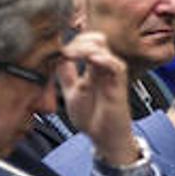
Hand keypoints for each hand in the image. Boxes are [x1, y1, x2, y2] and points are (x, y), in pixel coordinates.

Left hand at [56, 32, 140, 165]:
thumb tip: (55, 59)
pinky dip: (104, 59)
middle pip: (96, 38)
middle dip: (78, 40)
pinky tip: (91, 60)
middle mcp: (104, 67)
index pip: (86, 41)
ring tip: (70, 54)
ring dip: (86, 47)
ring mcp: (112, 74)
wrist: (104, 137)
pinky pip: (116, 66)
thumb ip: (66, 75)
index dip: (72, 40)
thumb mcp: (71, 92)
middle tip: (63, 51)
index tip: (57, 48)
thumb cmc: (92, 116)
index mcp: (93, 67)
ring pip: (104, 48)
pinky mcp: (119, 85)